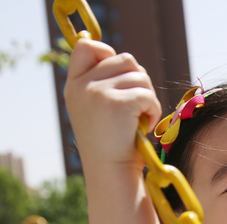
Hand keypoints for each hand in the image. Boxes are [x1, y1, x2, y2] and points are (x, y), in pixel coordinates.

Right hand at [64, 39, 161, 168]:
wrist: (111, 174)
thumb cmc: (111, 145)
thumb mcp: (96, 110)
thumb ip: (104, 84)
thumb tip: (129, 63)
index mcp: (73, 85)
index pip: (87, 46)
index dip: (107, 53)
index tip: (120, 78)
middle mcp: (81, 86)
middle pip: (125, 59)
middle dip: (138, 81)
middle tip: (136, 108)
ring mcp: (97, 93)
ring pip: (140, 75)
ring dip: (148, 97)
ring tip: (139, 119)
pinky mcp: (117, 103)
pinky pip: (147, 94)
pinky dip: (153, 110)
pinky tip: (145, 126)